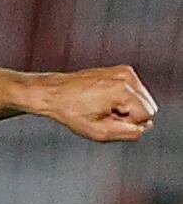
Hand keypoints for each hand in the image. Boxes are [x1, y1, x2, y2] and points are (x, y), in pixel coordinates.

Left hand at [27, 66, 156, 143]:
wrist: (54, 93)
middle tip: (105, 115)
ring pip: (143, 100)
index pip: (147, 115)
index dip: (129, 123)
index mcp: (122, 89)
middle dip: (130, 115)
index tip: (108, 119)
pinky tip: (104, 100)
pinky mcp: (122, 70)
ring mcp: (124, 71)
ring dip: (126, 108)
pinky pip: (135, 92)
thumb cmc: (71, 111)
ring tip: (103, 107)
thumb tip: (144, 128)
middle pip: (148, 106)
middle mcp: (126, 76)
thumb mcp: (99, 132)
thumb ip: (128, 134)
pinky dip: (123, 99)